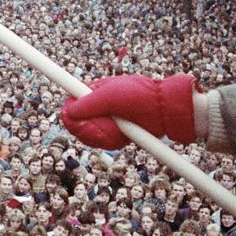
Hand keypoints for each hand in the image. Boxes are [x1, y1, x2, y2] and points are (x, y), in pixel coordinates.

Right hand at [60, 74, 197, 149]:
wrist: (166, 111)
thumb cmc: (139, 96)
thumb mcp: (111, 96)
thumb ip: (89, 103)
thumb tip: (69, 111)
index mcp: (94, 92)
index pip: (71, 103)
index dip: (70, 115)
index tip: (73, 121)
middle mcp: (99, 106)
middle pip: (79, 124)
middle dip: (90, 129)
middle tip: (105, 129)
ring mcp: (108, 120)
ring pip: (91, 135)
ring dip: (103, 136)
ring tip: (119, 131)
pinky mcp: (117, 133)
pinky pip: (105, 143)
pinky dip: (112, 142)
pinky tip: (123, 137)